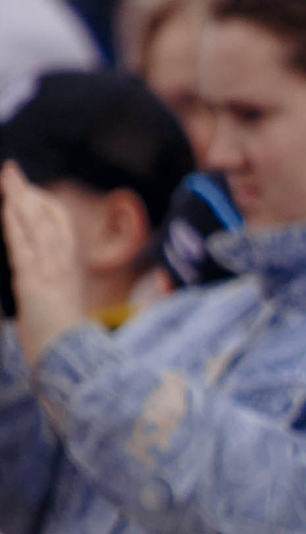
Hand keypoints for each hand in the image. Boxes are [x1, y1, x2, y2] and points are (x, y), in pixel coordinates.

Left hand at [2, 163, 86, 364]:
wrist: (71, 362)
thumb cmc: (64, 343)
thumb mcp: (61, 310)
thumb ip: (52, 292)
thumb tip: (42, 289)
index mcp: (71, 271)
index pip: (62, 229)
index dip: (46, 206)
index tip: (30, 191)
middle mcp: (64, 267)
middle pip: (51, 220)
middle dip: (30, 193)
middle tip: (12, 171)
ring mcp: (50, 274)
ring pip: (38, 227)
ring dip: (21, 199)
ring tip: (8, 177)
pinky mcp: (34, 283)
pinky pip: (24, 247)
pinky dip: (15, 224)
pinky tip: (7, 206)